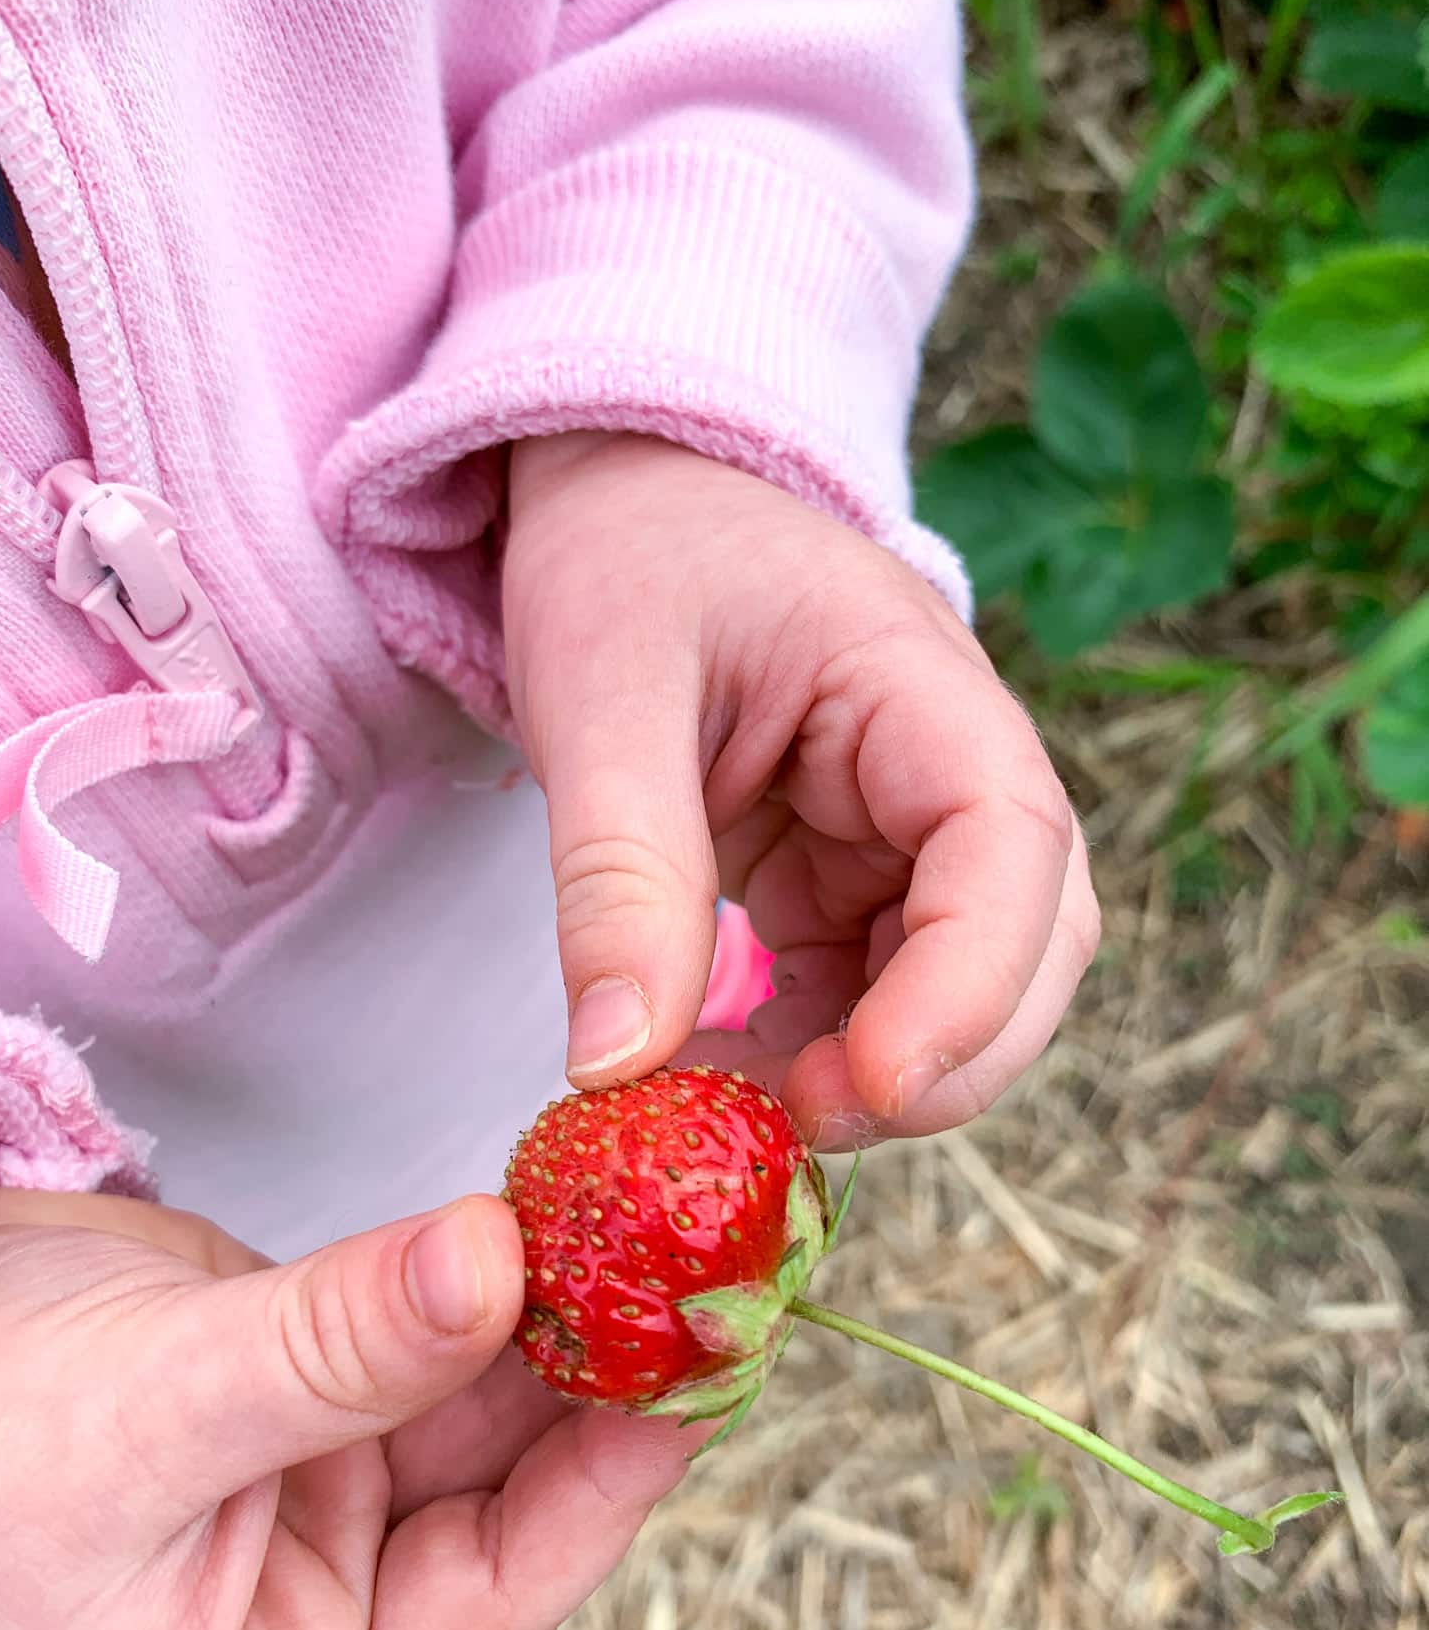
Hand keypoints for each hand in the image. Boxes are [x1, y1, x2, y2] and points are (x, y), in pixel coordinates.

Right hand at [0, 1188, 685, 1629]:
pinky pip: (449, 1351)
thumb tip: (499, 1266)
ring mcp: (326, 1498)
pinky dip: (509, 1292)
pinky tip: (572, 1230)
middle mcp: (303, 1625)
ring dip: (573, 1354)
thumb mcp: (148, 1407)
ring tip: (660, 1262)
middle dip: (603, 1458)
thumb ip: (330, 1352)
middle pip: (501, 1564)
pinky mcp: (334, 1391)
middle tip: (699, 1346)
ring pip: (491, 1443)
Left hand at [505, 433, 1098, 1145]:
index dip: (972, 982)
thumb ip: (620, 872)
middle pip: (1029, 943)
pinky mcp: (851, 880)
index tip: (874, 1083)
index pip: (1012, 844)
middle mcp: (949, 768)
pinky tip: (726, 1076)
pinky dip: (817, 1055)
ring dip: (880, 1075)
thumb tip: (616, 1068)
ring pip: (964, 989)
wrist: (630, 502)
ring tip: (743, 1115)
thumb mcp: (600, 693)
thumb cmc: (628, 556)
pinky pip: (870, 994)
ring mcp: (908, 832)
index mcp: (921, 686)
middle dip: (943, 1058)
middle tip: (802, 1127)